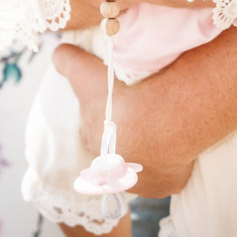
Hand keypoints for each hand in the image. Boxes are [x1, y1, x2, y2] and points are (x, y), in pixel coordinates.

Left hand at [52, 43, 193, 196]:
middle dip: (125, 136)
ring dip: (149, 151)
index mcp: (93, 143)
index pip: (95, 130)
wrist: (158, 123)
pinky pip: (170, 174)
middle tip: (142, 113)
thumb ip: (68, 62)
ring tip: (162, 128)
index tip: (118, 105)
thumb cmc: (119, 101)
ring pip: (143, 165)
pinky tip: (178, 145)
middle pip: (116, 150)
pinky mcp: (168, 184)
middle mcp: (112, 170)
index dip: (104, 117)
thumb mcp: (85, 74)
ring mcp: (141, 181)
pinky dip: (174, 163)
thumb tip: (57, 53)